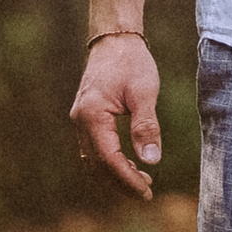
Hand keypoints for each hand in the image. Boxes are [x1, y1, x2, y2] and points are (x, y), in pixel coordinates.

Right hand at [72, 33, 162, 199]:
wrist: (114, 38)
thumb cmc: (131, 61)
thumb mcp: (144, 92)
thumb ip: (146, 126)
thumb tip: (151, 161)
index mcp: (92, 116)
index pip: (109, 160)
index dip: (127, 179)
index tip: (147, 191)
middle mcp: (80, 121)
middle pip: (97, 165)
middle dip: (121, 183)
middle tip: (147, 193)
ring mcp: (80, 120)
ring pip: (93, 160)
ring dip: (114, 175)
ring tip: (141, 181)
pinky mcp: (85, 117)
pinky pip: (93, 149)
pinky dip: (108, 162)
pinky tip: (128, 164)